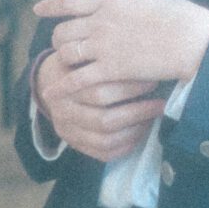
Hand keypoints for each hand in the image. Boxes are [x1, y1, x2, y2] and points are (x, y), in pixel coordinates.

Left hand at [31, 0, 208, 165]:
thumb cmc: (178, 19)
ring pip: (66, 52)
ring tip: (65, 68)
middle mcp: (101, 20)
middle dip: (59, 40)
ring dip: (63, 61)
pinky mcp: (110, 68)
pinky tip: (53, 93)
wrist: (189, 37)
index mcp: (110, 0)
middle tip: (62, 48)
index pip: (71, 1)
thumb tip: (116, 9)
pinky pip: (77, 78)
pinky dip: (62, 86)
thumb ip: (123, 6)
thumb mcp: (144, 1)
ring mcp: (103, 44)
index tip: (37, 9)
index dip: (51, 6)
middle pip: (63, 30)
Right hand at [31, 50, 166, 163]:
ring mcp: (68, 130)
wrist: (49, 83)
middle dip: (137, 112)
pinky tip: (141, 133)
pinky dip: (126, 145)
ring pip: (106, 139)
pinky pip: (103, 153)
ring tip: (153, 119)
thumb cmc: (75, 63)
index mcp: (62, 86)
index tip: (152, 80)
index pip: (99, 92)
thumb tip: (145, 61)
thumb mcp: (81, 53)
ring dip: (135, 130)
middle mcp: (63, 111)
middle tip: (159, 102)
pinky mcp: (75, 144)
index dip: (130, 89)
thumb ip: (104, 57)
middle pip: (104, 118)